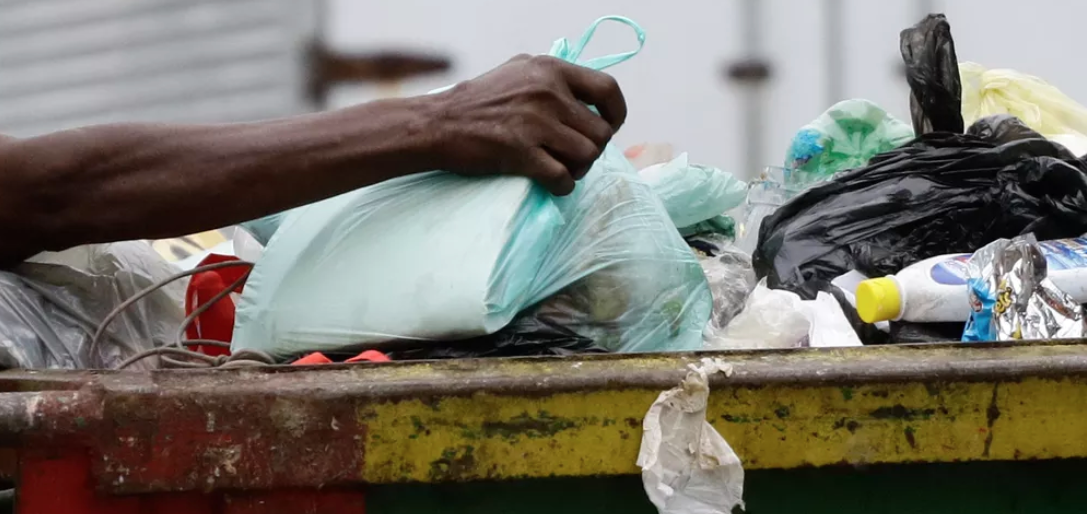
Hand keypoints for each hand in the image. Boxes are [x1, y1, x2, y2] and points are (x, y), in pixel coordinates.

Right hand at [428, 55, 626, 194]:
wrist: (437, 123)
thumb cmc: (476, 100)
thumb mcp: (517, 71)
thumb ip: (551, 78)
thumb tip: (585, 96)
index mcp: (550, 70)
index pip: (608, 90)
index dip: (617, 114)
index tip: (610, 127)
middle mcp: (548, 93)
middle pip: (601, 132)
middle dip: (593, 149)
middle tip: (575, 156)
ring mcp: (536, 123)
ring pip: (588, 156)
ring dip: (580, 169)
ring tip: (563, 169)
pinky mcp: (522, 153)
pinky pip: (564, 178)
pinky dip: (563, 186)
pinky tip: (551, 184)